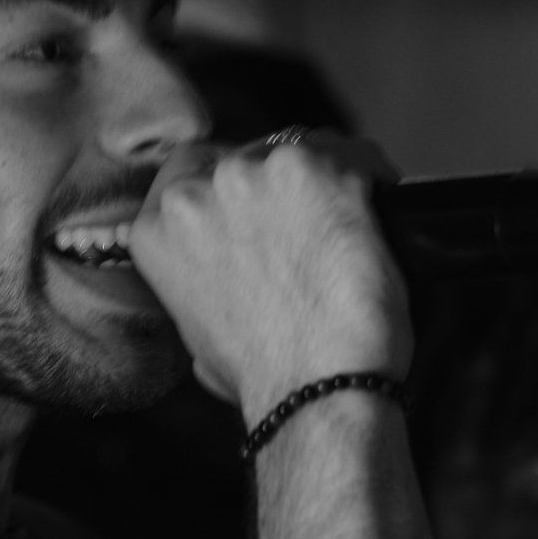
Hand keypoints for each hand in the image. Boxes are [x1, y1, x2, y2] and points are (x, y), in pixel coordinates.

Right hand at [128, 134, 409, 422]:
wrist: (316, 388)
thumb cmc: (265, 375)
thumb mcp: (196, 327)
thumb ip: (200, 277)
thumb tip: (228, 268)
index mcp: (157, 228)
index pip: (188, 169)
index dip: (230, 184)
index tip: (259, 202)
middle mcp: (198, 191)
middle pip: (246, 155)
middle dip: (279, 185)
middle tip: (311, 224)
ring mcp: (259, 174)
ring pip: (301, 150)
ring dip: (324, 179)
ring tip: (349, 224)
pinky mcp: (322, 171)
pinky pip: (356, 154)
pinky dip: (373, 176)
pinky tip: (380, 208)